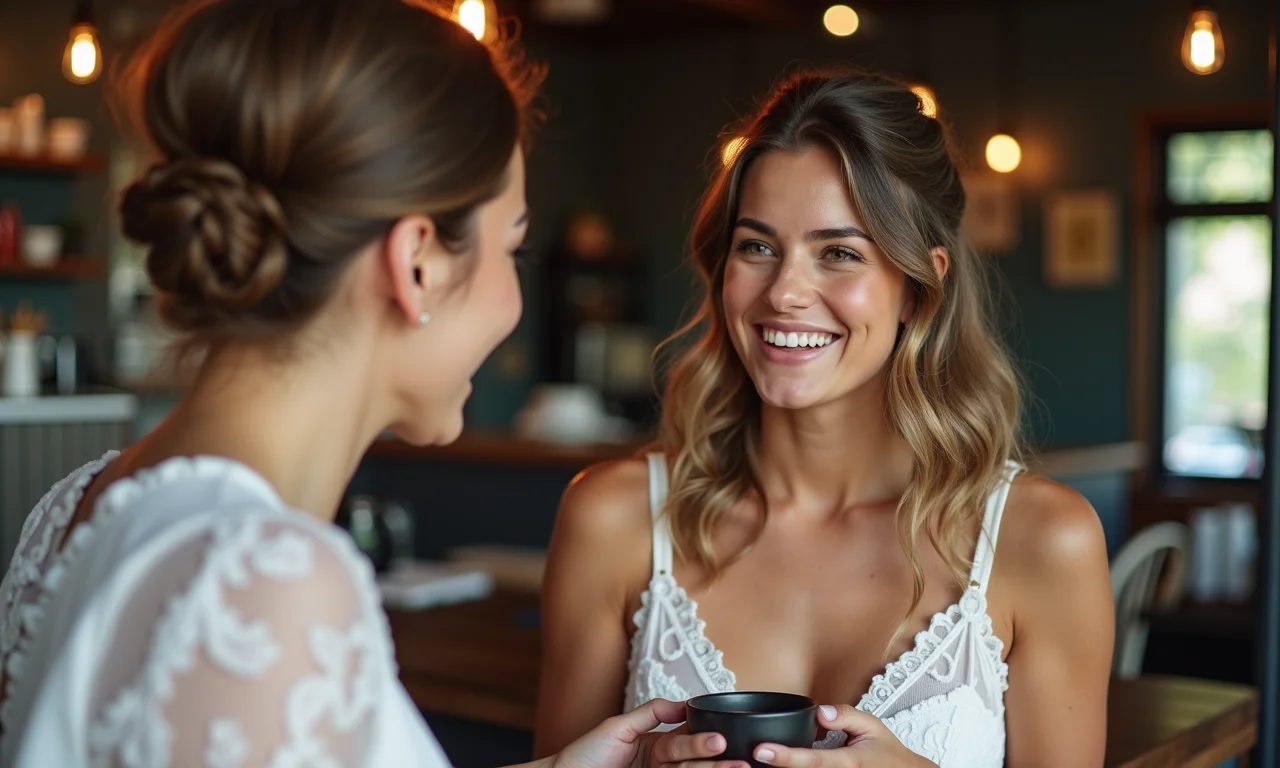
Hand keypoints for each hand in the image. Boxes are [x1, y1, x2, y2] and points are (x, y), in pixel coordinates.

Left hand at [553, 698, 748, 767]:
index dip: (705, 735)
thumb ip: (651, 713)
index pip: (688, 737)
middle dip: (712, 756)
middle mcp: (663, 765)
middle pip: (693, 759)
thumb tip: (684, 704)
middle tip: (728, 752)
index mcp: (658, 747)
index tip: (721, 732)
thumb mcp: (618, 726)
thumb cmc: (585, 754)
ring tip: (736, 767)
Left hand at [753, 705, 935, 767]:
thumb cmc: (887, 753)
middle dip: (775, 767)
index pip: (811, 760)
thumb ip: (845, 715)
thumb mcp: (872, 725)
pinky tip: (777, 764)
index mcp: (848, 762)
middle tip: (746, 759)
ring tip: (756, 762)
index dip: (784, 757)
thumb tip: (821, 712)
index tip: (761, 750)